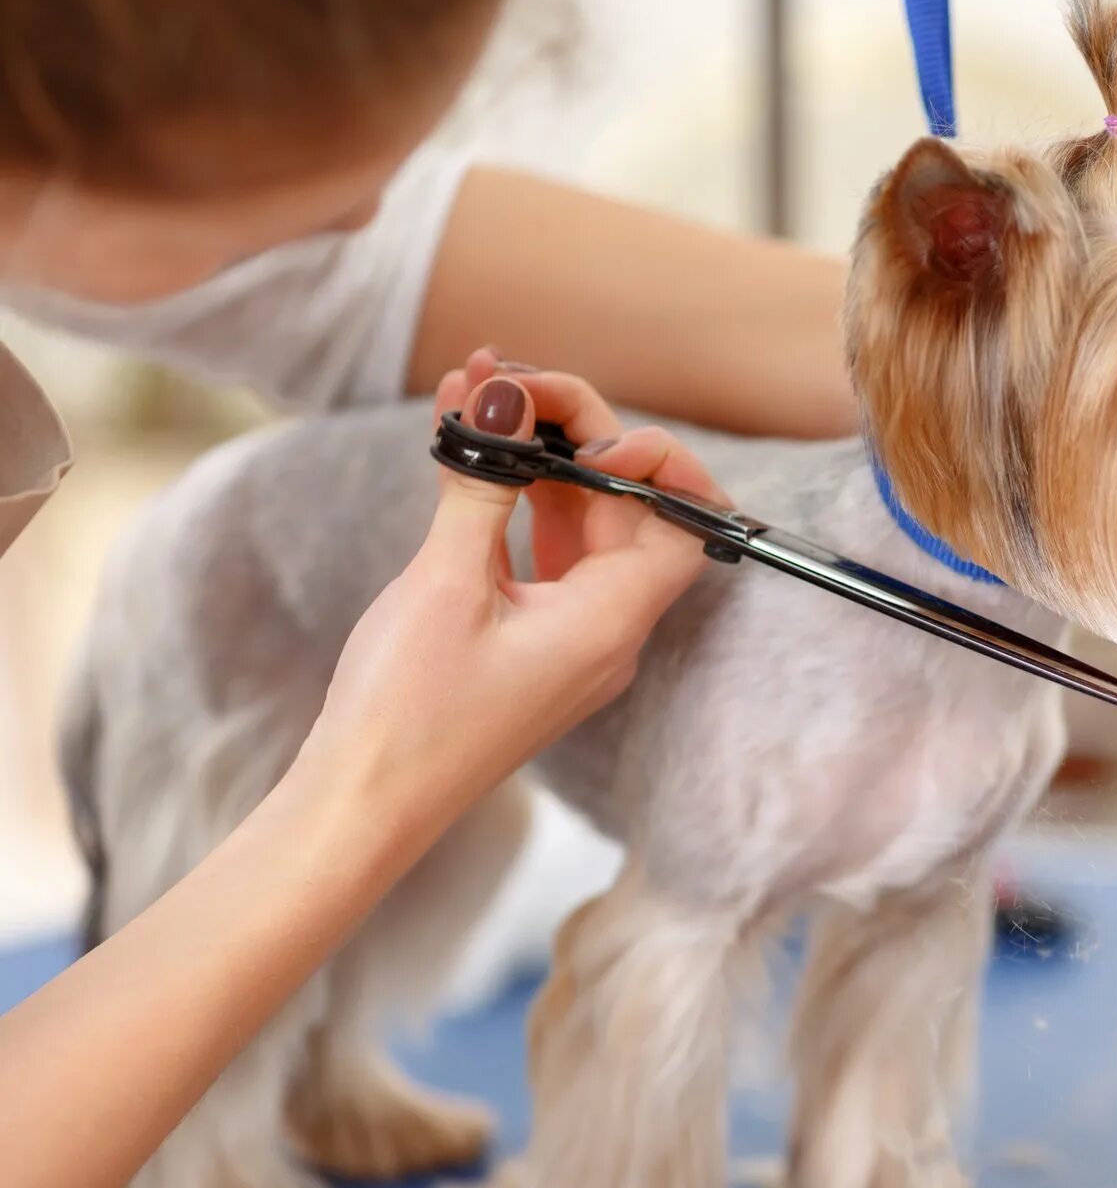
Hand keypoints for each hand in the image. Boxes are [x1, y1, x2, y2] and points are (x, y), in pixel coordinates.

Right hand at [304, 351, 722, 835]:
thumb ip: (485, 482)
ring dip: (537, 456)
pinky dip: (511, 499)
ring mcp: (569, 635)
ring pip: (578, 523)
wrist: (361, 805)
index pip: (683, 520)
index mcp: (612, 621)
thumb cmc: (407, 712)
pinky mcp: (527, 639)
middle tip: (506, 381)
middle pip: (627, 508)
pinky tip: (464, 444)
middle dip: (576, 434)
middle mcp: (606, 629)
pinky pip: (539, 553)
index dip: (655, 460)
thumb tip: (502, 398)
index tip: (586, 432)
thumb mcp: (446, 583)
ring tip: (478, 388)